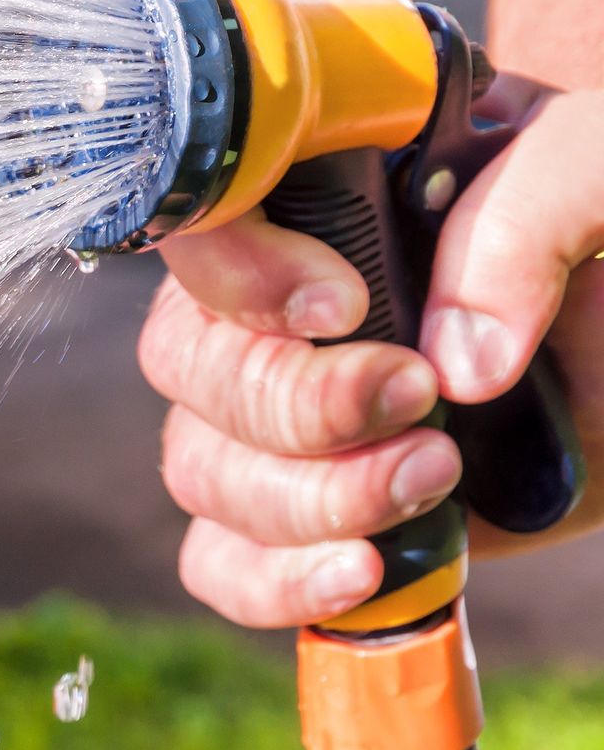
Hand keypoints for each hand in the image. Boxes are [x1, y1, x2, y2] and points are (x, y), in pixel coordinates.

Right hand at [137, 86, 603, 627]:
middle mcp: (263, 304)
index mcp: (307, 193)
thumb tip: (461, 365)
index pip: (199, 228)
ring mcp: (272, 414)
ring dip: (304, 497)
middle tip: (420, 401)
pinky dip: (271, 579)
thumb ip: (530, 221)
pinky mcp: (304, 508)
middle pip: (187, 364)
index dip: (241, 280)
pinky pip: (220, 557)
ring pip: (200, 467)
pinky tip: (358, 572)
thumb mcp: (596, 170)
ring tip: (435, 481)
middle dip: (296, 406)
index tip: (343, 310)